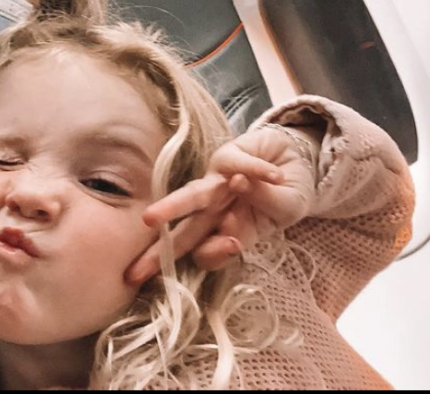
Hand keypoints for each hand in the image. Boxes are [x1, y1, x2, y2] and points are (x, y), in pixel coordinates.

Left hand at [125, 125, 317, 284]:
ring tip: (150, 218)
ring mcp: (216, 183)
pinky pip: (240, 164)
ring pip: (191, 196)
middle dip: (159, 254)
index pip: (209, 253)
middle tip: (134, 273)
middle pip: (184, 234)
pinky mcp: (226, 156)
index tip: (233, 245)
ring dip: (171, 208)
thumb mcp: (287, 210)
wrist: (295, 160)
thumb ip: (269, 205)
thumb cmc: (286, 194)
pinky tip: (273, 176)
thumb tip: (242, 188)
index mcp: (228, 233)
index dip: (214, 253)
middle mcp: (215, 211)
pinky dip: (257, 171)